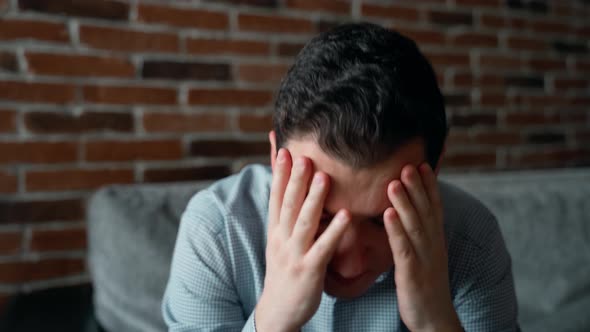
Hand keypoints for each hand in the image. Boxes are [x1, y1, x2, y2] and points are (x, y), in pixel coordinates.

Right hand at [255, 148, 350, 331]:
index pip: (276, 197)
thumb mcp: (279, 241)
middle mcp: (281, 239)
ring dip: (314, 198)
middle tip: (305, 154)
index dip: (280, 173)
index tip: (284, 149)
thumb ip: (286, 217)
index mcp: (275, 230)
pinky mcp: (309, 270)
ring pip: (304, 222)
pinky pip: (323, 248)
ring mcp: (294, 254)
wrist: (278, 309)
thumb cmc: (284, 271)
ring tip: (324, 176)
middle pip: (288, 204)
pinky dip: (334, 231)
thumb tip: (290, 192)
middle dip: (296, 178)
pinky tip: (347, 216)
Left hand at [383, 164, 461, 331]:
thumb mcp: (427, 255)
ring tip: (394, 182)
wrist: (434, 318)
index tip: (422, 164)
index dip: (429, 186)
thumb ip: (421, 234)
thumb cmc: (425, 284)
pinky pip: (403, 248)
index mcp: (436, 240)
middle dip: (417, 186)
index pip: (434, 207)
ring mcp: (424, 258)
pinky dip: (396, 230)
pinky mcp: (411, 273)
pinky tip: (387, 214)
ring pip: (414, 225)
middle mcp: (433, 245)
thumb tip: (412, 214)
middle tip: (408, 163)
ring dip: (405, 202)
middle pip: (425, 211)